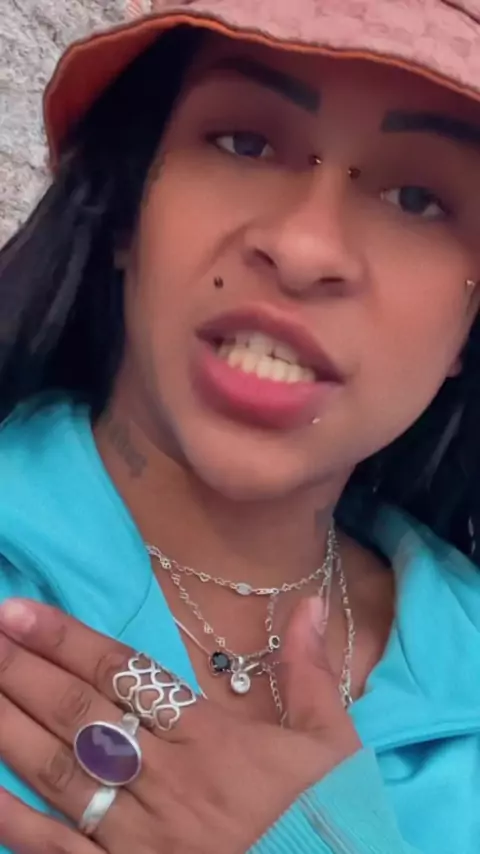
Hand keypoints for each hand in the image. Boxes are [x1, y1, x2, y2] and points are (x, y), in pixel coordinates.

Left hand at [0, 598, 359, 853]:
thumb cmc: (327, 819)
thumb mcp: (331, 743)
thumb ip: (309, 671)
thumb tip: (305, 603)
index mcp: (211, 740)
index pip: (124, 676)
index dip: (67, 641)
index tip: (19, 612)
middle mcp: (165, 782)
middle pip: (80, 716)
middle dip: (24, 671)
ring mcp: (139, 838)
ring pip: (61, 773)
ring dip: (11, 727)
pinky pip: (58, 850)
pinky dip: (15, 821)